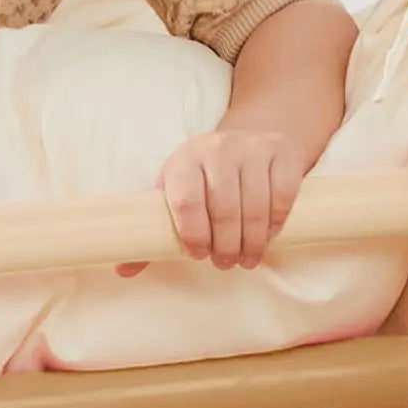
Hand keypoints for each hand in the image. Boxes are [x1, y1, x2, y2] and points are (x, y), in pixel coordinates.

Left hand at [159, 116, 316, 270]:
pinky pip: (283, 194)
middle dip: (226, 245)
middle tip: (226, 264)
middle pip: (225, 208)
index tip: (199, 255)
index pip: (186, 200)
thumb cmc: (206, 176)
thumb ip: (153, 230)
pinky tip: (269, 235)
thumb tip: (124, 270)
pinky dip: (276, 222)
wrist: (250, 136)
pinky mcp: (283, 152)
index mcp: (185, 160)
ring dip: (253, 241)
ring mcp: (254, 148)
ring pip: (256, 205)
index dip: (193, 234)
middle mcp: (218, 149)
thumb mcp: (177, 191)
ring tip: (248, 259)